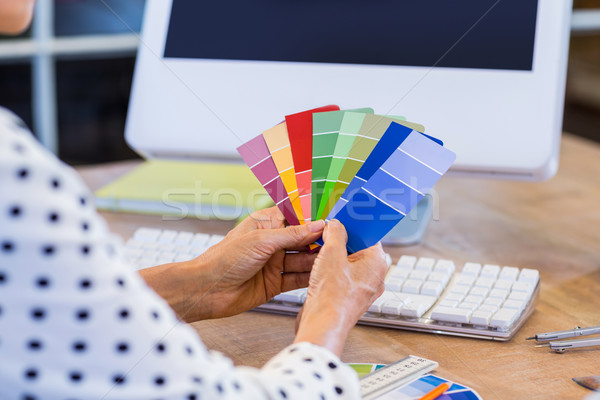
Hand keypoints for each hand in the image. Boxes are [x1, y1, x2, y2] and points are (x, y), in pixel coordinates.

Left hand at [140, 206, 324, 321]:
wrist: (207, 291)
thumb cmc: (224, 259)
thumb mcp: (261, 241)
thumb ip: (292, 235)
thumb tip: (318, 226)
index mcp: (266, 224)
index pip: (296, 216)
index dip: (314, 216)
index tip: (334, 215)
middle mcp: (272, 242)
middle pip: (303, 238)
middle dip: (320, 238)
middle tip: (342, 237)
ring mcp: (275, 262)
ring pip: (303, 258)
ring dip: (318, 258)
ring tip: (337, 255)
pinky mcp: (276, 283)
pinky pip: (298, 278)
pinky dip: (311, 276)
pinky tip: (324, 273)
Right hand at [294, 219, 387, 355]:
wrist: (323, 325)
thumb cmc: (333, 295)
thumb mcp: (332, 253)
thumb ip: (335, 234)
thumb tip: (336, 225)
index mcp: (377, 263)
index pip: (369, 235)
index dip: (354, 226)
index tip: (342, 219)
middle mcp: (373, 277)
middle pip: (357, 249)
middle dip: (340, 240)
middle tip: (326, 233)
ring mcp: (360, 289)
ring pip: (347, 264)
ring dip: (332, 256)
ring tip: (318, 250)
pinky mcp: (347, 298)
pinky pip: (340, 277)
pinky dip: (329, 270)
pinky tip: (316, 268)